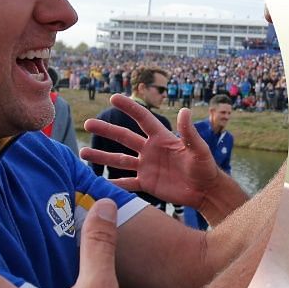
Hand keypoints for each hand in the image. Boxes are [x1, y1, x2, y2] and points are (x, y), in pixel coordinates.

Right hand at [82, 98, 224, 211]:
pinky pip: (127, 183)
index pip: (143, 118)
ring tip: (83, 153)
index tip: (114, 97)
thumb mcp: (198, 149)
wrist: (206, 191)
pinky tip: (98, 182)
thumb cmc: (205, 167)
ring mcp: (146, 167)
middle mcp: (150, 150)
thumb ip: (189, 132)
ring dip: (102, 157)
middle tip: (87, 123)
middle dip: (106, 130)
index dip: (129, 107)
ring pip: (119, 160)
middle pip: (124, 137)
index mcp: (162, 138)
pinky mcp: (147, 183)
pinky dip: (114, 183)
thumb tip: (184, 110)